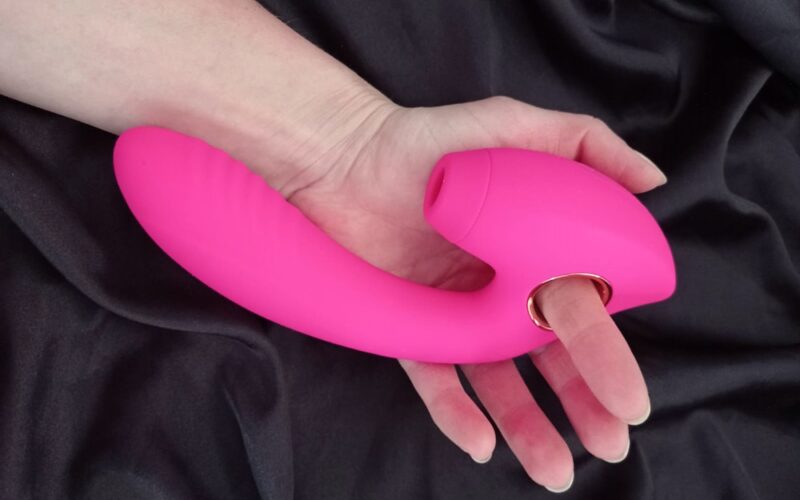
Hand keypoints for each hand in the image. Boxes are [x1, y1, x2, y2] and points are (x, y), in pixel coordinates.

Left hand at [285, 95, 665, 491]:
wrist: (348, 155)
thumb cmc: (433, 140)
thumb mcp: (517, 127)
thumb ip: (587, 145)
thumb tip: (652, 182)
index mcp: (535, 252)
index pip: (581, 310)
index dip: (607, 355)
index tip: (631, 398)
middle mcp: (502, 289)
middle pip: (550, 356)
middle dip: (582, 403)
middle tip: (609, 443)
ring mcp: (458, 312)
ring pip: (499, 381)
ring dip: (528, 426)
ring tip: (556, 471)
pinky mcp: (411, 327)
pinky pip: (435, 378)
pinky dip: (455, 413)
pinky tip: (480, 444)